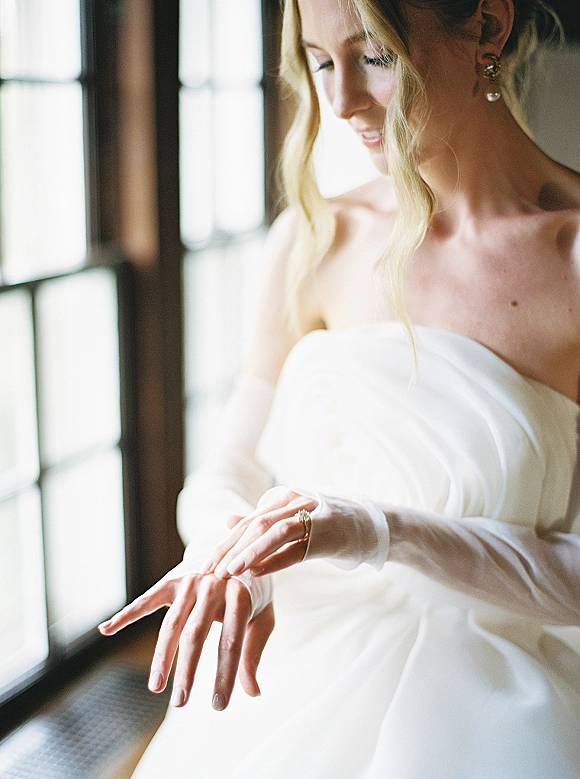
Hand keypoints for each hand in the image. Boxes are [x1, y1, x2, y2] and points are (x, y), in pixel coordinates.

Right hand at [98, 570, 274, 709]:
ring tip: (156, 687)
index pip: (231, 642)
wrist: (236, 547)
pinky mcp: (172, 580)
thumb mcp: (262, 617)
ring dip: (162, 657)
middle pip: (195, 634)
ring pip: (171, 624)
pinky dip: (126, 615)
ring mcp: (190, 581)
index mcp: (240, 594)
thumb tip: (253, 693)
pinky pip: (146, 601)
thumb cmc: (252, 589)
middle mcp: (213, 585)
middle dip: (187, 671)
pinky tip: (106, 630)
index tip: (220, 705)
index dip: (225, 675)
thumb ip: (254, 652)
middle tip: (181, 703)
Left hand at [204, 486, 389, 577]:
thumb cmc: (327, 524)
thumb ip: (260, 521)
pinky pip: (297, 549)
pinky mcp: (328, 533)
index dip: (222, 544)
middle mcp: (294, 501)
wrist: (373, 524)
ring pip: (273, 533)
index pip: (245, 523)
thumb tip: (226, 521)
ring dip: (248, 553)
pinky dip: (275, 561)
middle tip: (206, 571)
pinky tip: (257, 573)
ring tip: (228, 572)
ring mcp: (312, 515)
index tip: (202, 566)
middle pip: (253, 526)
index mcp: (282, 497)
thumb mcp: (291, 518)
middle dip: (228, 549)